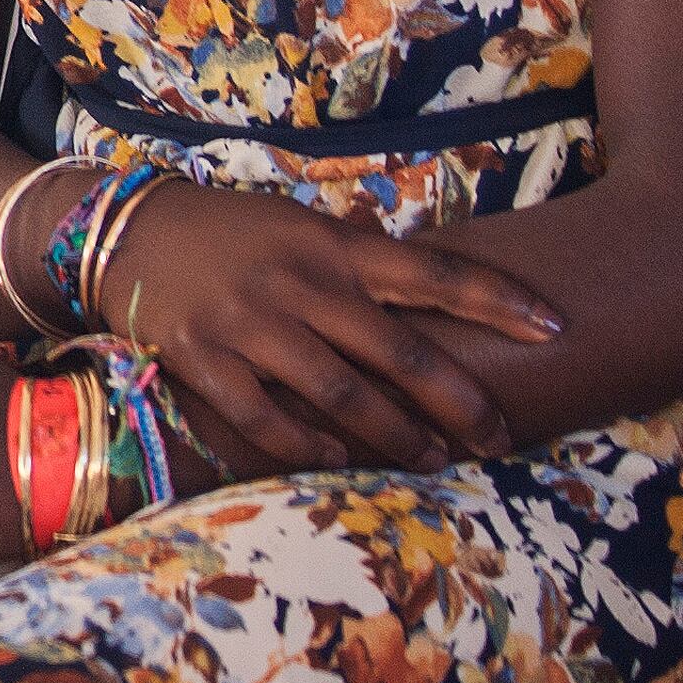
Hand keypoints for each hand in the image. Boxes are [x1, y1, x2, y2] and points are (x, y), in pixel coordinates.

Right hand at [97, 182, 561, 474]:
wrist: (130, 231)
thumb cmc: (231, 231)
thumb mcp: (297, 223)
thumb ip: (356, 254)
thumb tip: (428, 277)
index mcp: (329, 244)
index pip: (430, 271)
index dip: (496, 298)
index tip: (552, 325)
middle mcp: (298, 283)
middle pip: (397, 350)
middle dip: (458, 400)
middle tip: (500, 436)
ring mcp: (251, 324)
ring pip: (341, 394)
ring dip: (394, 435)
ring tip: (431, 458)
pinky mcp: (206, 359)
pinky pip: (267, 419)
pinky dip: (307, 445)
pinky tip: (337, 459)